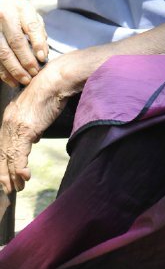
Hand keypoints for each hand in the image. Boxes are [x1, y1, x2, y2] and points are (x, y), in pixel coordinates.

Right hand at [0, 0, 48, 87]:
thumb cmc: (17, 13)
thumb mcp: (29, 14)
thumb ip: (38, 29)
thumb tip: (43, 52)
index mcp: (21, 8)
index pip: (32, 27)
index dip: (38, 43)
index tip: (43, 58)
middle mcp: (5, 15)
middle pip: (16, 41)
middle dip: (26, 60)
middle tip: (34, 73)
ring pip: (3, 52)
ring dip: (14, 69)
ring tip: (24, 80)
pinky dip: (3, 72)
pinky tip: (11, 80)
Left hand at [0, 63, 65, 192]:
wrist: (55, 80)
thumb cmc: (50, 93)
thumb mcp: (37, 112)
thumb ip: (32, 126)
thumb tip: (34, 139)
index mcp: (9, 118)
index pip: (2, 146)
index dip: (3, 163)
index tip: (5, 176)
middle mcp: (8, 123)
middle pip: (2, 153)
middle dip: (3, 173)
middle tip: (8, 189)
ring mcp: (15, 126)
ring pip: (9, 157)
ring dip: (12, 175)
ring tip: (17, 188)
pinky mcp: (25, 129)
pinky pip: (19, 154)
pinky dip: (20, 168)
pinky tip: (23, 176)